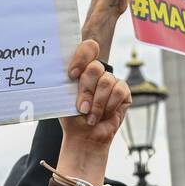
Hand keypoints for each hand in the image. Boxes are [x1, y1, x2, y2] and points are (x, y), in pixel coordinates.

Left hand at [58, 40, 130, 155]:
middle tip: (82, 107)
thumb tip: (60, 71)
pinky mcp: (124, 91)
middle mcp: (97, 72)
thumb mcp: (63, 98)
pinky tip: (103, 115)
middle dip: (86, 90)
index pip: (88, 48)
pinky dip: (109, 105)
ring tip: (90, 116)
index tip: (72, 75)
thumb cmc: (72, 118)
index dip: (81, 57)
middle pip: (95, 67)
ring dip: (97, 103)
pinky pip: (119, 91)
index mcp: (82, 69)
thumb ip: (65, 82)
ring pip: (106, 81)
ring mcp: (111, 81)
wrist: (84, 137)